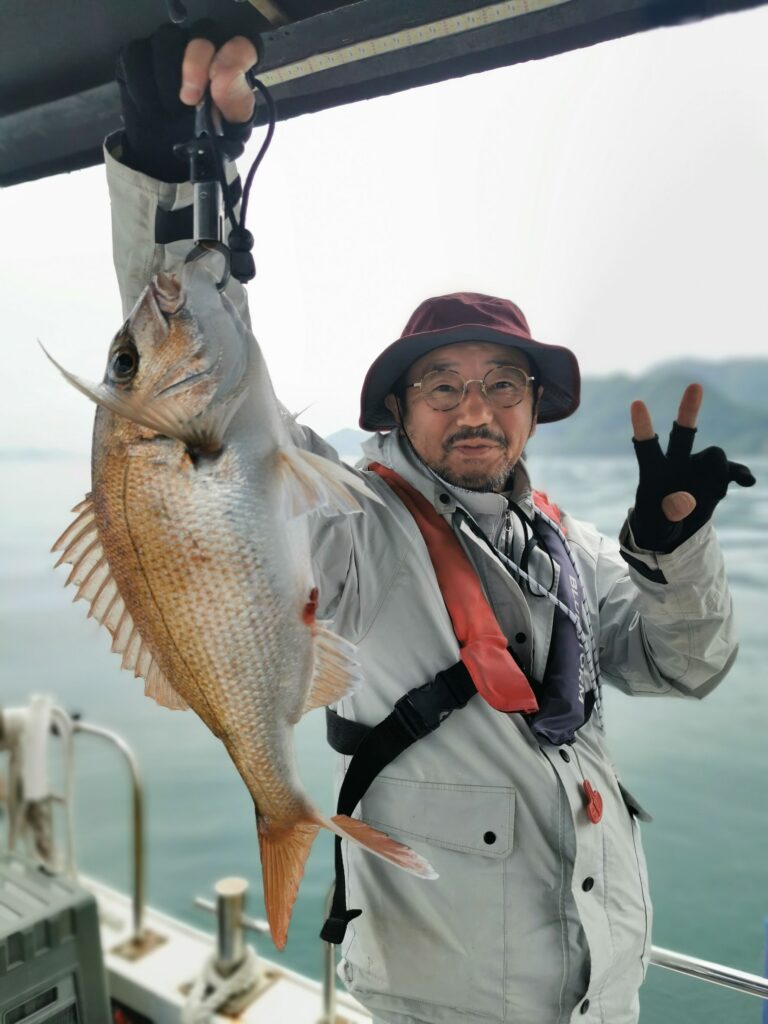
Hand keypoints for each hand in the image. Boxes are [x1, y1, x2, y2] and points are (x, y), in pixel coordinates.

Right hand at [116, 23, 256, 181]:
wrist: (172, 159)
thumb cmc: (206, 138)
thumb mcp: (231, 131)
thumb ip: (235, 102)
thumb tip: (223, 77)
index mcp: (232, 66)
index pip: (239, 45)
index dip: (230, 59)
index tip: (217, 84)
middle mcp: (203, 50)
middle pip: (202, 32)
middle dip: (196, 64)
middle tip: (190, 99)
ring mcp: (169, 50)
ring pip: (166, 39)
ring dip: (167, 79)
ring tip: (171, 110)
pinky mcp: (138, 58)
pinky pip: (136, 56)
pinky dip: (142, 86)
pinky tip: (151, 108)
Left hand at [629, 383, 754, 552]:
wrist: (675, 526)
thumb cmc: (657, 520)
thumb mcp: (655, 524)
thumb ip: (667, 514)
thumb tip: (685, 501)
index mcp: (654, 470)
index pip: (646, 445)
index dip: (643, 426)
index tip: (637, 402)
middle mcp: (677, 462)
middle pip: (683, 433)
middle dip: (689, 410)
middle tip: (695, 386)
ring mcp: (699, 468)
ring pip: (714, 457)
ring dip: (717, 474)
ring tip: (709, 497)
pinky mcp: (718, 479)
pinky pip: (733, 472)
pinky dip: (740, 474)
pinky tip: (747, 481)